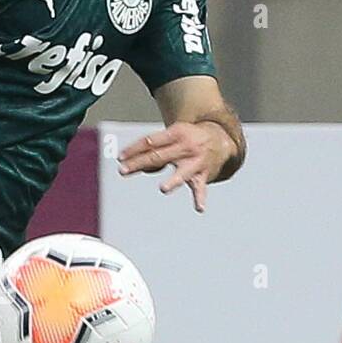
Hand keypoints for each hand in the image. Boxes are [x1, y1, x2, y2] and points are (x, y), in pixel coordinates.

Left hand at [117, 122, 234, 213]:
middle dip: (139, 163)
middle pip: (159, 156)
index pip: (151, 141)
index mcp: (176, 133)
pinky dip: (200, 199)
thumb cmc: (188, 137)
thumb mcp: (172, 134)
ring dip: (173, 181)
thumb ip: (155, 149)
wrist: (221, 138)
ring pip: (182, 173)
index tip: (120, 157)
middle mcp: (186, 147)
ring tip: (164, 188)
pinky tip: (199, 208)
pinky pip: (200, 188)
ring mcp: (195, 162)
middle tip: (123, 170)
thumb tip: (139, 166)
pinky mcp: (202, 176)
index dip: (134, 149)